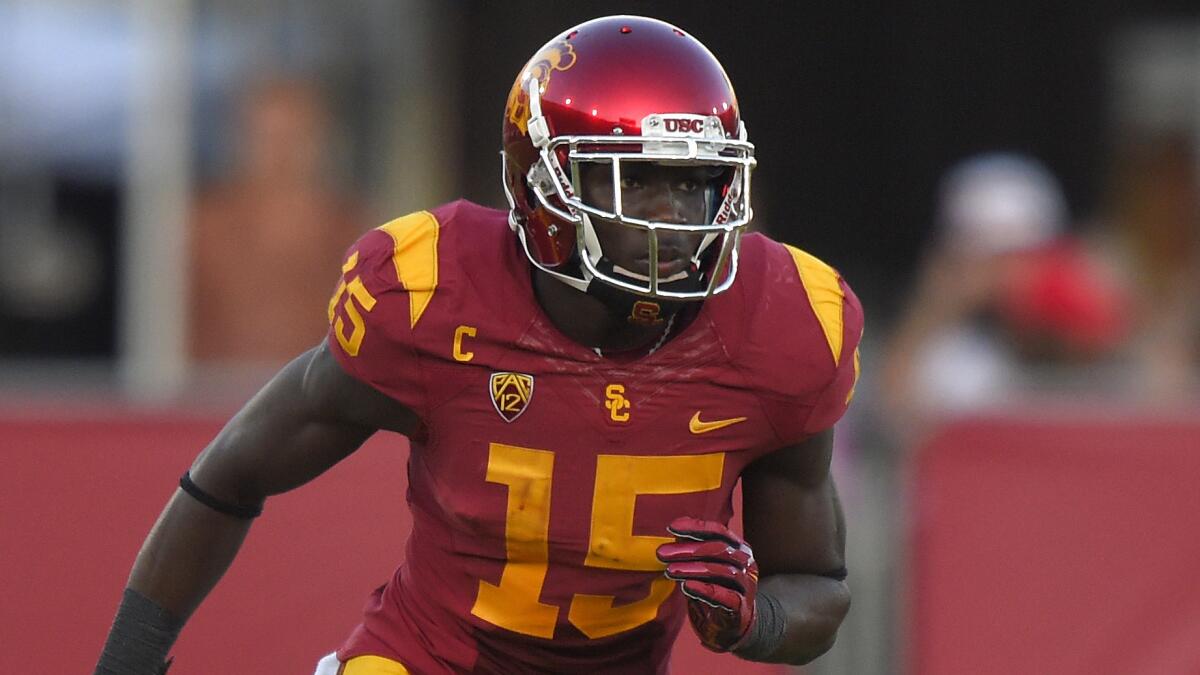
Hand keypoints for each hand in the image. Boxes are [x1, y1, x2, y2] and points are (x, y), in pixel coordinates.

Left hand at [656, 516, 758, 651]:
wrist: (729, 626)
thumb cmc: (713, 589)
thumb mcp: (701, 566)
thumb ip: (691, 549)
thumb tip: (673, 530)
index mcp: (737, 547)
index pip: (718, 531)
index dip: (696, 527)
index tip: (671, 527)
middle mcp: (745, 563)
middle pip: (719, 549)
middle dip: (688, 550)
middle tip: (662, 553)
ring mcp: (746, 585)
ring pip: (723, 571)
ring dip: (693, 569)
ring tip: (670, 570)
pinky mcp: (741, 607)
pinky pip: (726, 596)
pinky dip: (706, 590)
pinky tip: (687, 586)